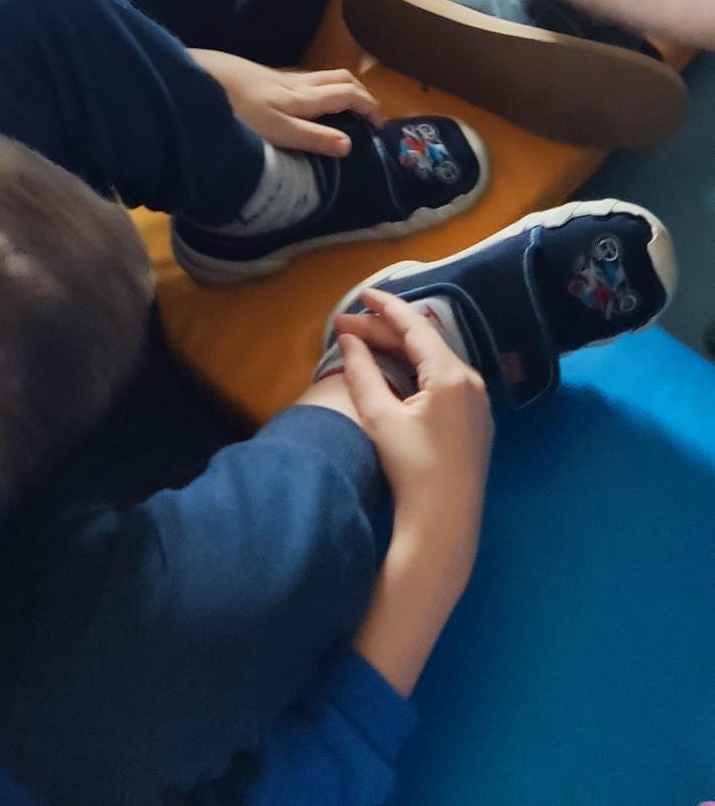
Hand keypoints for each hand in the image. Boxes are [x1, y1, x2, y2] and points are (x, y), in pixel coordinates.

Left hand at [192, 49, 379, 155]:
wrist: (199, 77)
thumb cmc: (238, 109)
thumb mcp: (277, 131)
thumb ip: (312, 138)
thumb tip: (349, 145)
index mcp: (305, 97)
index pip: (348, 95)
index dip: (369, 107)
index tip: (380, 125)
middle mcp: (297, 82)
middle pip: (340, 78)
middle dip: (361, 93)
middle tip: (369, 115)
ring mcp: (279, 76)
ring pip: (322, 76)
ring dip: (342, 87)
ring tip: (346, 108)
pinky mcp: (263, 75)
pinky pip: (304, 78)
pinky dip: (320, 86)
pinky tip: (307, 100)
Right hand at [338, 296, 492, 583]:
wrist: (444, 525)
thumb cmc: (411, 470)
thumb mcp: (380, 418)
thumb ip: (362, 372)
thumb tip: (349, 341)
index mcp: (450, 374)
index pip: (415, 326)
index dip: (385, 307)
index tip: (360, 295)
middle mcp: (470, 380)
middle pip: (423, 343)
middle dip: (383, 332)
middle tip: (345, 327)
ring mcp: (476, 401)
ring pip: (433, 361)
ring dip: (399, 350)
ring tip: (365, 342)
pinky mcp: (474, 421)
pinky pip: (443, 380)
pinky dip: (416, 369)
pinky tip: (394, 370)